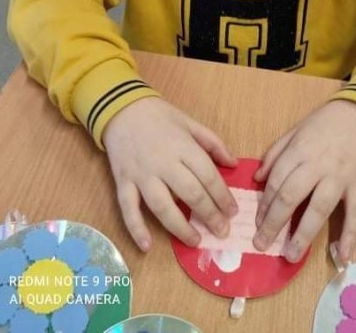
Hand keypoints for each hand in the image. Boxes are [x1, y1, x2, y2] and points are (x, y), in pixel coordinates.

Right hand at [103, 97, 237, 250]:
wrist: (122, 109)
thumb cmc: (160, 116)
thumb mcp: (190, 122)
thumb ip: (213, 143)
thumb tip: (233, 164)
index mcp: (183, 146)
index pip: (208, 176)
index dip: (223, 196)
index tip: (233, 212)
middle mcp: (163, 163)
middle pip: (190, 193)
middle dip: (209, 215)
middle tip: (222, 232)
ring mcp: (141, 174)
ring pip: (162, 206)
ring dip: (180, 227)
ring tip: (196, 242)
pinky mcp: (123, 182)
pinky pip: (128, 208)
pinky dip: (136, 228)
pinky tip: (147, 246)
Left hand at [253, 100, 355, 262]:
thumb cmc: (325, 123)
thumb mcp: (295, 130)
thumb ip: (275, 153)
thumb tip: (257, 178)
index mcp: (299, 150)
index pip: (277, 181)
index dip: (264, 203)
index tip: (257, 222)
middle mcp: (318, 165)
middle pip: (292, 196)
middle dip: (274, 223)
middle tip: (261, 244)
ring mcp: (340, 177)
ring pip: (320, 208)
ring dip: (304, 234)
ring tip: (291, 255)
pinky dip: (349, 236)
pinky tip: (341, 256)